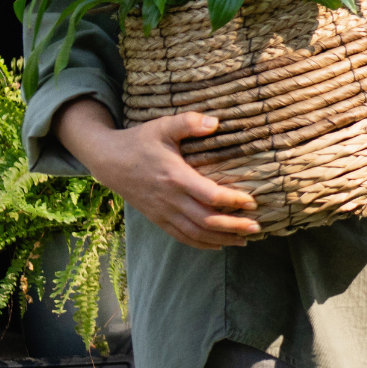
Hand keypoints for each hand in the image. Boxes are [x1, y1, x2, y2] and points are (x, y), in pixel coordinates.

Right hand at [54, 100, 258, 248]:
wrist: (109, 161)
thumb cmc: (140, 141)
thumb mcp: (163, 126)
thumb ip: (189, 122)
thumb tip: (215, 122)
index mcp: (175, 177)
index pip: (209, 195)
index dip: (232, 201)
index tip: (252, 201)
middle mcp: (170, 199)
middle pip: (206, 221)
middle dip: (233, 227)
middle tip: (257, 228)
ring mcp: (163, 212)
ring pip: (196, 234)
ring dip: (221, 239)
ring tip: (244, 240)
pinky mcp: (158, 219)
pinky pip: (181, 237)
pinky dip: (202, 244)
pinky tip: (218, 245)